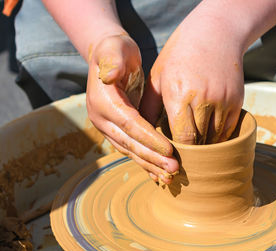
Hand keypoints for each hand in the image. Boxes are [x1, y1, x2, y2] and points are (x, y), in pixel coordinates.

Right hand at [86, 35, 178, 182]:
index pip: (129, 124)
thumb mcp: (115, 48)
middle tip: (174, 169)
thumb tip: (108, 77)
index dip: (149, 138)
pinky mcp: (117, 131)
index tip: (170, 149)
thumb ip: (112, 60)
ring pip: (130, 151)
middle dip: (152, 158)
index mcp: (103, 101)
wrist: (110, 57)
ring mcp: (107, 127)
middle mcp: (101, 119)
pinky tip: (158, 174)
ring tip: (169, 177)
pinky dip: (145, 162)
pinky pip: (132, 149)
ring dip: (150, 165)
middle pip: (130, 143)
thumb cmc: (116, 50)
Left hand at [140, 21, 243, 144]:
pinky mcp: (236, 101)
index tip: (172, 156)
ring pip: (216, 138)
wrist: (214, 33)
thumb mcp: (157, 77)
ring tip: (195, 148)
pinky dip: (219, 137)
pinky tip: (209, 136)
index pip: (182, 137)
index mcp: (179, 95)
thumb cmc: (179, 55)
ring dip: (205, 146)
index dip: (179, 151)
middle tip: (182, 158)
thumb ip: (148, 106)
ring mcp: (222, 101)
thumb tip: (141, 132)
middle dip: (191, 152)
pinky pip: (229, 129)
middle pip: (200, 141)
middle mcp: (203, 100)